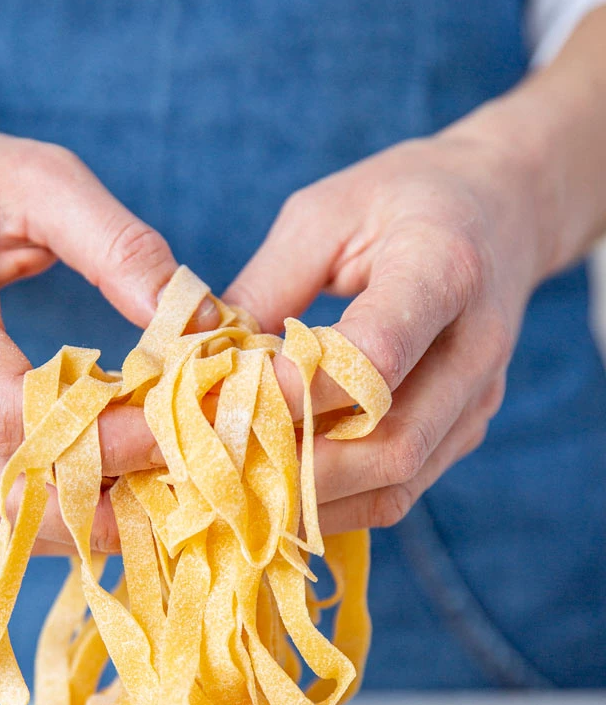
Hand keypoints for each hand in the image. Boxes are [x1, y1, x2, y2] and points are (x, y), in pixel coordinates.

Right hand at [0, 114, 215, 552]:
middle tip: (180, 473)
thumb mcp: (45, 179)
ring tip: (159, 491)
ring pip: (0, 517)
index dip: (100, 434)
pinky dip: (64, 511)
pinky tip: (120, 485)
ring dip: (86, 520)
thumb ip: (120, 245)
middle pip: (3, 491)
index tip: (175, 422)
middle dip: (101, 498)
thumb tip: (201, 321)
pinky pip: (0, 505)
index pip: (9, 413)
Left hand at [222, 128, 548, 533]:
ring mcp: (477, 400)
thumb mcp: (323, 215)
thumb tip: (202, 364)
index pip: (375, 357)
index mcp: (445, 269)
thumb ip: (266, 287)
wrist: (503, 210)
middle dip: (297, 470)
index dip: (296, 392)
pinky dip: (336, 504)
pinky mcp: (464, 431)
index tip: (225, 401)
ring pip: (396, 484)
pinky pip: (398, 491)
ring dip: (312, 500)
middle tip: (219, 470)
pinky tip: (281, 494)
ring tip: (239, 493)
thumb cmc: (401, 200)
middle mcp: (476, 347)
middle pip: (392, 444)